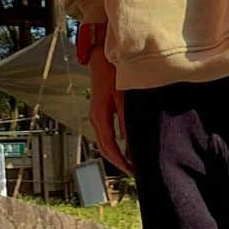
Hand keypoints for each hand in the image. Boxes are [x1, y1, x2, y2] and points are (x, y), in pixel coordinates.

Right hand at [88, 46, 133, 175]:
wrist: (101, 56)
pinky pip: (105, 133)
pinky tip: (126, 143)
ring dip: (115, 153)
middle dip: (117, 162)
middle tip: (133, 172)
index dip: (120, 162)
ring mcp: (95, 115)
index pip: (109, 147)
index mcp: (99, 117)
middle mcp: (95, 118)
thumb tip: (130, 142)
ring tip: (131, 161)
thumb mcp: (123, 97)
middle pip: (103, 148)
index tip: (132, 172)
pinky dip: (114, 143)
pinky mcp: (100, 111)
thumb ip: (126, 120)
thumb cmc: (113, 73)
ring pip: (103, 141)